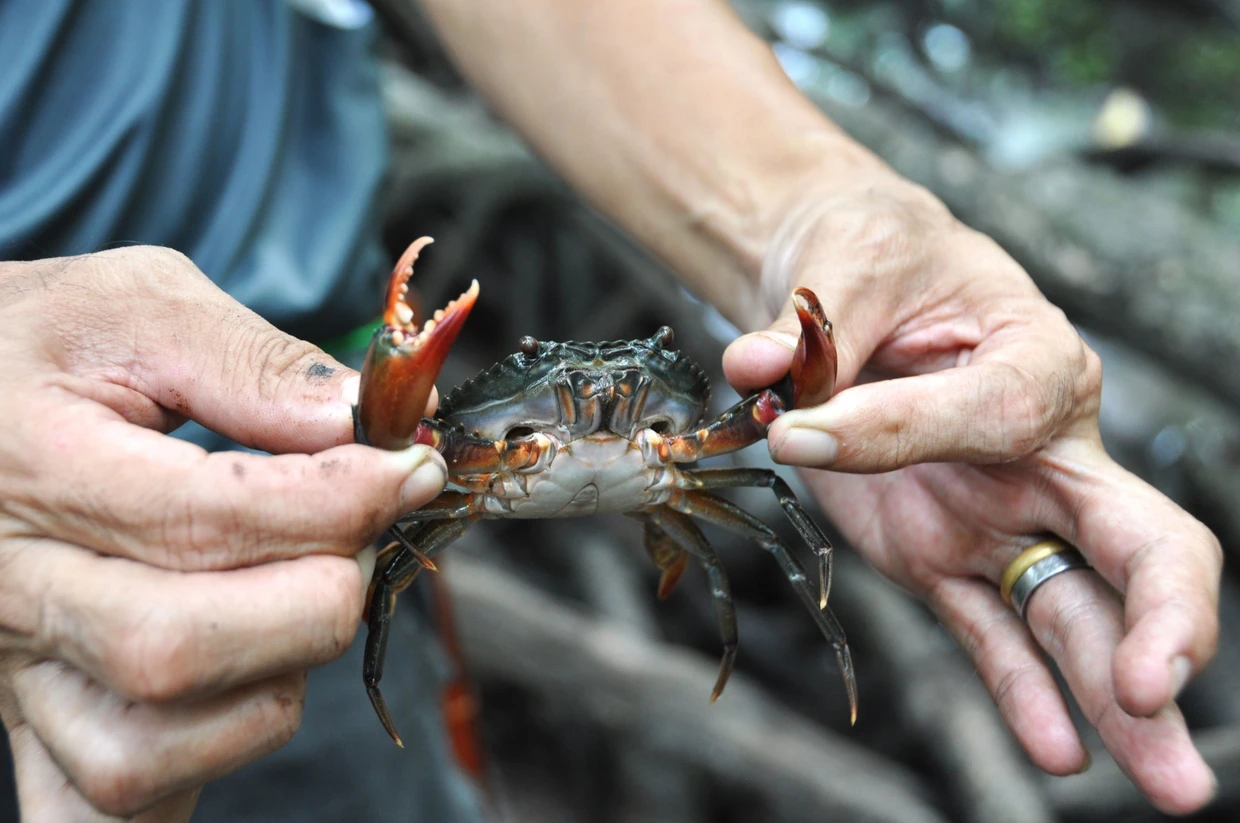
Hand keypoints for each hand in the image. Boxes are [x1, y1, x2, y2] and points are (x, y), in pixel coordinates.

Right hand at [0, 248, 445, 820]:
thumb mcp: (137, 306)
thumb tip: (362, 421)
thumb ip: (253, 361)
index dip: (337, 502)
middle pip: (175, 648)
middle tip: (361, 542)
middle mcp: (11, 585)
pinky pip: (91, 806)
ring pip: (141, 753)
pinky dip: (184, 780)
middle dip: (315, 600)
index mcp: (32, 463)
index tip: (409, 471)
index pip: (205, 515)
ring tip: (296, 603)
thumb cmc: (40, 343)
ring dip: (266, 689)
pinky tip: (238, 707)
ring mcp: (14, 665)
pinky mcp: (29, 711)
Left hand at [723, 176, 1221, 813]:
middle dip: (1162, 616)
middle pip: (1134, 541)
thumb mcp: (851, 262)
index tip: (797, 432)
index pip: (997, 415)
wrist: (856, 285)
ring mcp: (1003, 516)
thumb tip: (758, 368)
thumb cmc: (876, 258)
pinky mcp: (947, 556)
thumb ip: (812, 324)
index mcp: (1037, 360)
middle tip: (1159, 685)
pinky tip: (1057, 752)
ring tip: (1169, 786)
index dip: (899, 430)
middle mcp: (1046, 453)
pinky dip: (1022, 691)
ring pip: (1074, 612)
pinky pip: (993, 631)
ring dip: (1113, 696)